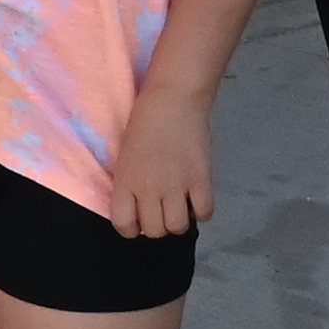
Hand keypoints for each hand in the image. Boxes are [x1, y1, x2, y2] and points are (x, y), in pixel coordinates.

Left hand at [99, 83, 218, 239]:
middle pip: (154, 231)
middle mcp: (148, 188)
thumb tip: (140, 207)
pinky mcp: (201, 179)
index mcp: (125, 181)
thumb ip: (129, 182)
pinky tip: (197, 198)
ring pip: (178, 227)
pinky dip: (201, 211)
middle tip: (161, 210)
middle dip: (157, 225)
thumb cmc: (144, 121)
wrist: (173, 98)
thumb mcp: (125, 155)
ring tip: (180, 206)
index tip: (138, 220)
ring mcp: (176, 185)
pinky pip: (204, 213)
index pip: (123, 225)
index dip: (131, 228)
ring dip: (179, 221)